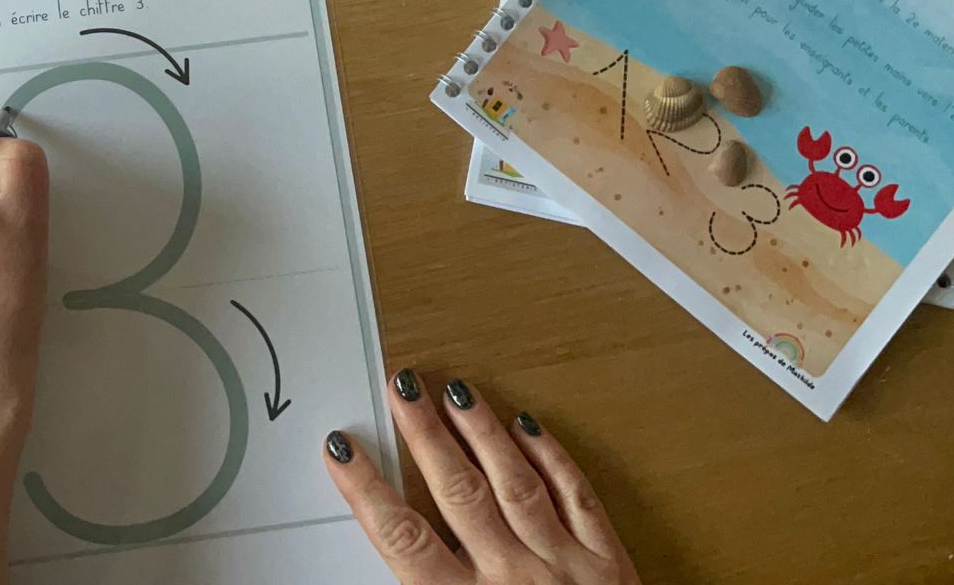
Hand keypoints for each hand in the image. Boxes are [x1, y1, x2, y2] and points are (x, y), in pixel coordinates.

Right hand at [324, 370, 639, 584]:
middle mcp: (514, 579)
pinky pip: (577, 497)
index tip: (342, 449)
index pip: (403, 538)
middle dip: (424, 435)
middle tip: (402, 388)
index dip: (367, 489)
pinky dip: (553, 458)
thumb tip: (396, 558)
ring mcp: (566, 566)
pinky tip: (530, 426)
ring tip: (456, 391)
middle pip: (457, 492)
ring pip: (514, 482)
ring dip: (481, 431)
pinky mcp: (611, 563)